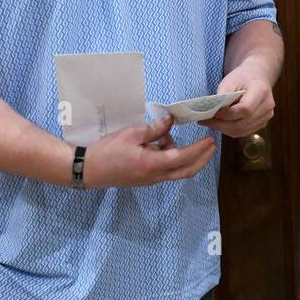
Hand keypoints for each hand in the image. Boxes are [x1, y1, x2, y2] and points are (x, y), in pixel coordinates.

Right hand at [82, 115, 216, 187]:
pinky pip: (166, 169)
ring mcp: (151, 179)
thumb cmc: (107, 151)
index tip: (211, 140)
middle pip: (187, 170)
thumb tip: (171, 120)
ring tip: (168, 134)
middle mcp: (156, 176)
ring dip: (183, 155)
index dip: (200, 149)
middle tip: (212, 145)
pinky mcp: (145, 178)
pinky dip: (170, 157)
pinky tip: (160, 142)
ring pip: (177, 170)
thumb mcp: (131, 134)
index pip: (184, 157)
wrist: (87, 170)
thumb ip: (154, 129)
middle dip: (202, 158)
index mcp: (153, 164)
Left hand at [202, 72, 274, 138]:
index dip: (227, 114)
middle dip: (221, 124)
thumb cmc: (242, 77)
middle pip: (243, 123)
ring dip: (224, 129)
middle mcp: (267, 106)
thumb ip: (223, 97)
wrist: (256, 77)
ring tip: (210, 123)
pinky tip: (220, 124)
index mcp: (261, 91)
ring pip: (242, 130)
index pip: (245, 109)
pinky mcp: (263, 123)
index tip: (213, 113)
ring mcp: (267, 116)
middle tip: (205, 121)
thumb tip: (212, 113)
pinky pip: (244, 132)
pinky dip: (230, 130)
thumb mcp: (230, 81)